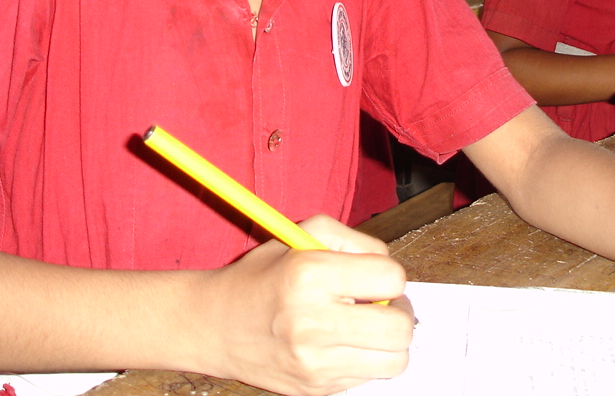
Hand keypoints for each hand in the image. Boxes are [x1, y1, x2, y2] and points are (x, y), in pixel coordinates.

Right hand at [190, 215, 412, 394]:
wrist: (214, 326)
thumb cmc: (263, 276)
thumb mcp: (302, 234)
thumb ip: (353, 240)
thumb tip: (389, 267)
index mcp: (310, 276)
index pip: (391, 278)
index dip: (390, 274)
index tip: (374, 276)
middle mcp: (312, 323)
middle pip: (400, 328)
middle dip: (400, 312)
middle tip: (381, 304)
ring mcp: (314, 363)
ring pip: (393, 360)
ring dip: (388, 342)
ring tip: (366, 325)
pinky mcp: (316, 388)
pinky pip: (369, 377)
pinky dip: (365, 359)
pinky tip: (342, 342)